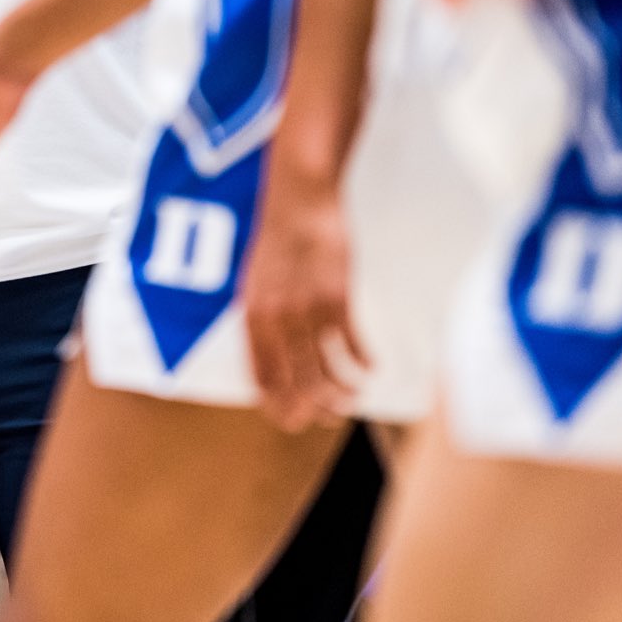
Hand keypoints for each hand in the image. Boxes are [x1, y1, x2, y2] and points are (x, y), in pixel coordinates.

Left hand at [239, 150, 367, 433]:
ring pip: (327, 371)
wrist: (299, 200)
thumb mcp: (254, 283)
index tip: (292, 420)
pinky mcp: (337, 297)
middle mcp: (277, 320)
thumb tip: (270, 362)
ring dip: (342, 393)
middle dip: (313, 410)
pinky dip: (363, 361)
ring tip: (352, 399)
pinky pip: (352, 343)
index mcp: (252, 317)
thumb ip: (261, 323)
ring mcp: (308, 310)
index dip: (278, 406)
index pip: (262, 380)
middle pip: (297, 384)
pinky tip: (370, 368)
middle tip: (328, 419)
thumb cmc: (276, 241)